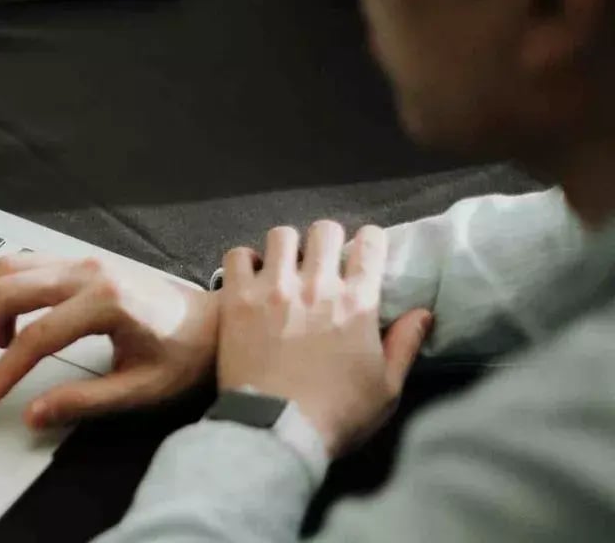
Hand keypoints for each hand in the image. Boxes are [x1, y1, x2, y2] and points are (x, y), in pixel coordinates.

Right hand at [0, 253, 218, 428]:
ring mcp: (81, 260)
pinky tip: (4, 329)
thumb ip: (84, 402)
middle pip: (7, 292)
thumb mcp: (140, 388)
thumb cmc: (184, 354)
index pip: (34, 338)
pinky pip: (23, 266)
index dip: (1, 375)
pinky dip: (0, 293)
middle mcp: (89, 271)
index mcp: (107, 302)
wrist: (213, 322)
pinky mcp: (78, 261)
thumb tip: (33, 415)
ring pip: (7, 270)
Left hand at [215, 222, 431, 455]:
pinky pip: (238, 255)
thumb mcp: (386, 387)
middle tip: (322, 259)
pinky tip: (251, 277)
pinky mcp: (237, 299)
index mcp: (357, 303)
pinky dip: (246, 260)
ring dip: (286, 247)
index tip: (363, 251)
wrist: (276, 429)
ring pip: (281, 235)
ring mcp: (273, 289)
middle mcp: (315, 286)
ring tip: (284, 266)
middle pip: (324, 230)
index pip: (369, 244)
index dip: (369, 241)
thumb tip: (423, 313)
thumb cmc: (336, 414)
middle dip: (327, 240)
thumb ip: (405, 345)